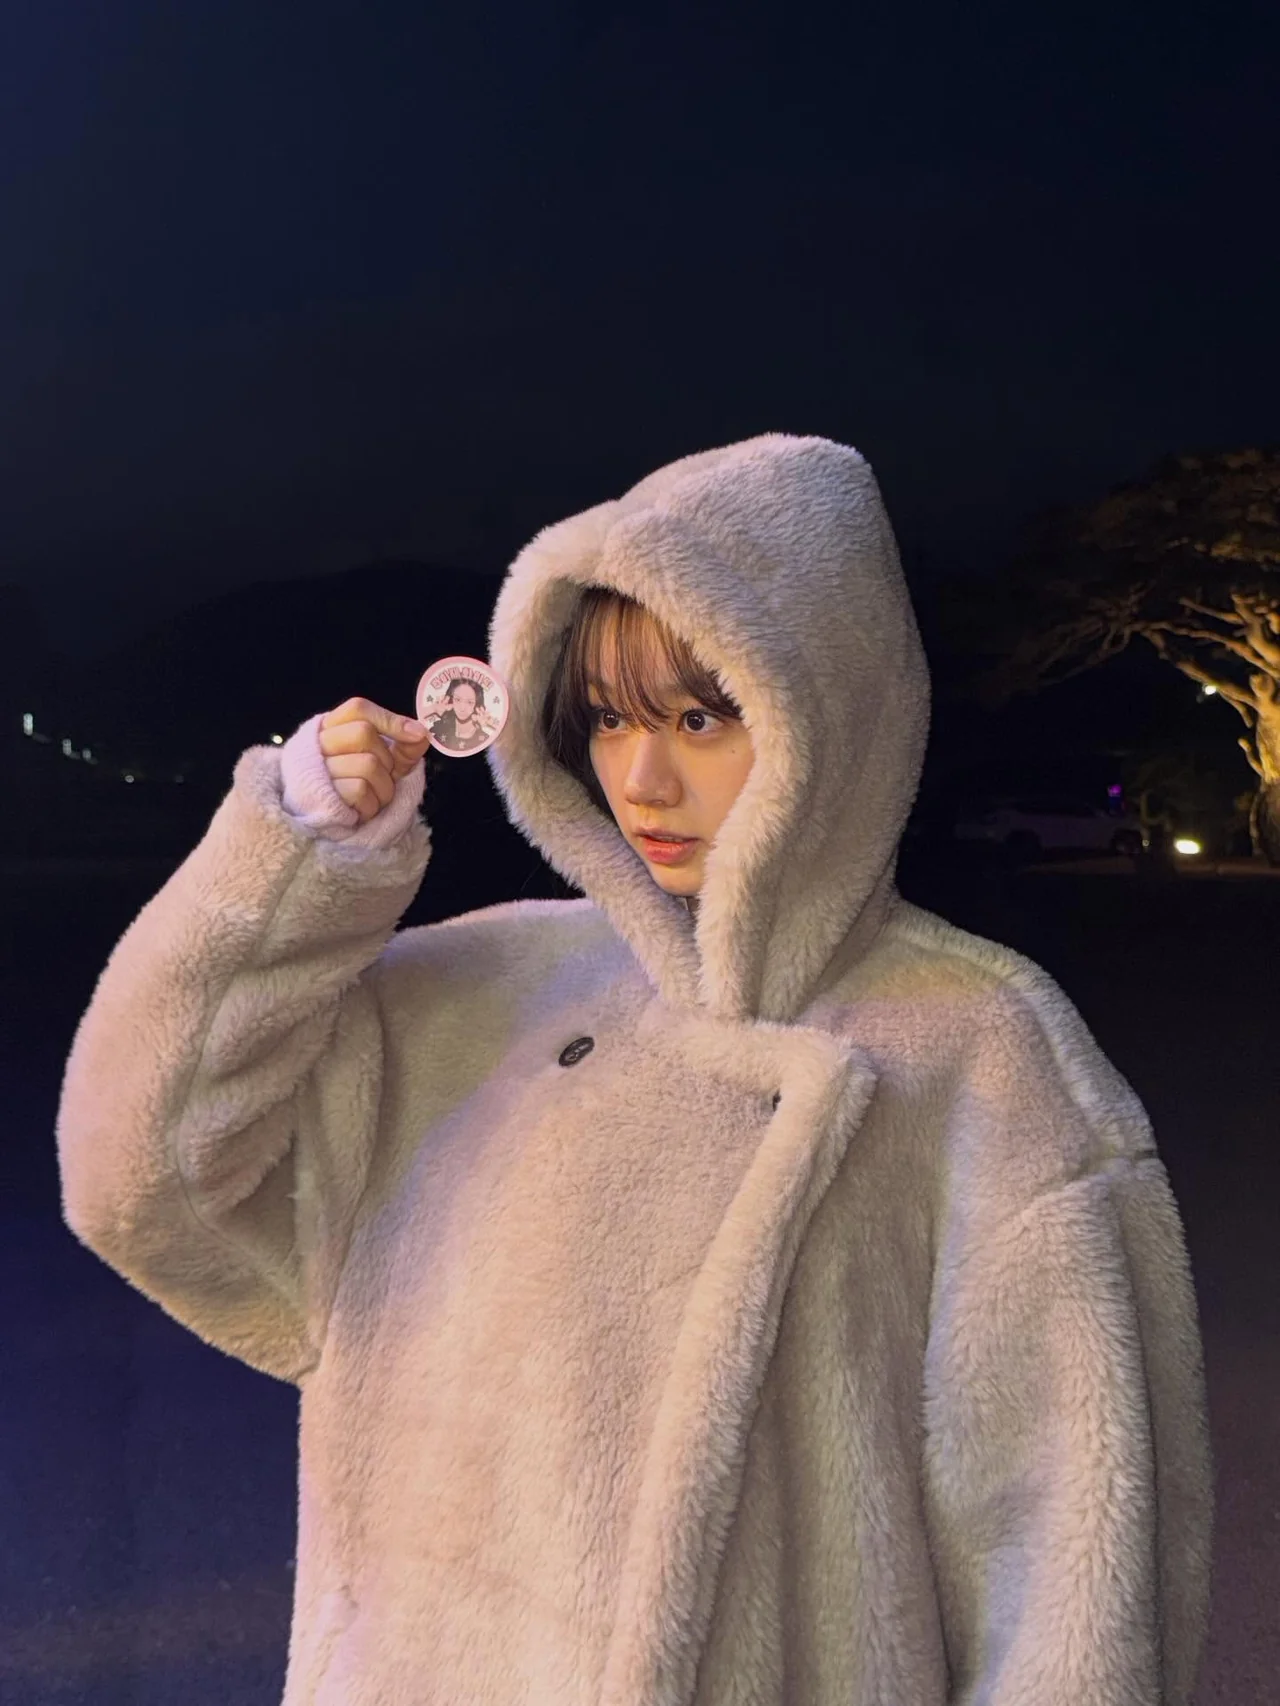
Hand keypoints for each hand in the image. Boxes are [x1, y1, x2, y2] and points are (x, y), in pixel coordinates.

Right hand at [318, 697, 429, 822]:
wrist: (332, 815)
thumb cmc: (360, 781)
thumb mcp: (385, 760)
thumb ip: (405, 746)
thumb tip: (422, 734)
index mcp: (333, 726)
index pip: (358, 709)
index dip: (389, 719)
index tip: (417, 734)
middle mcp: (320, 742)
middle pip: (363, 732)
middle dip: (387, 758)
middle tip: (383, 775)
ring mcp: (319, 768)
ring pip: (367, 764)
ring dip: (383, 786)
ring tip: (373, 795)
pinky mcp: (322, 795)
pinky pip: (360, 790)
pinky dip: (372, 803)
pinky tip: (364, 807)